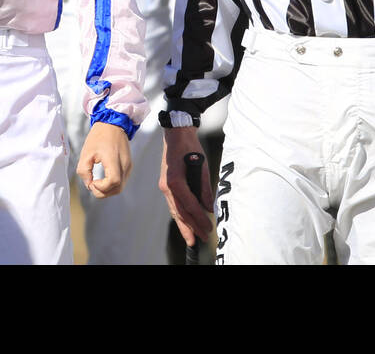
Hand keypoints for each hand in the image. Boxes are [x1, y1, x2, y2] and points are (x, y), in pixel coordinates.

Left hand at [76, 122, 132, 197]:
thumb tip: (88, 184)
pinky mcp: (128, 165)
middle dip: (104, 192)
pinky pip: (122, 181)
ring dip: (108, 190)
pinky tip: (103, 180)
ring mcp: (128, 165)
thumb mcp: (86, 153)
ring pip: (121, 187)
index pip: (113, 181)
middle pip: (118, 188)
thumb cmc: (99, 136)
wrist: (113, 124)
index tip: (92, 182)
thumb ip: (84, 171)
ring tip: (97, 183)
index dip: (102, 187)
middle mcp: (124, 164)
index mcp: (114, 159)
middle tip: (92, 185)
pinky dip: (112, 185)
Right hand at [159, 126, 213, 245]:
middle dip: (190, 228)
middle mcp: (167, 186)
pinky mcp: (166, 184)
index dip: (199, 220)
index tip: (208, 229)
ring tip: (191, 238)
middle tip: (200, 240)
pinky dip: (179, 214)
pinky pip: (173, 203)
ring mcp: (164, 186)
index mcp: (175, 181)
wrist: (176, 134)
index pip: (189, 206)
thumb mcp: (201, 166)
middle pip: (180, 212)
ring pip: (175, 210)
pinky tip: (184, 222)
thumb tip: (209, 207)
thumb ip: (205, 188)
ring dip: (183, 225)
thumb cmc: (189, 146)